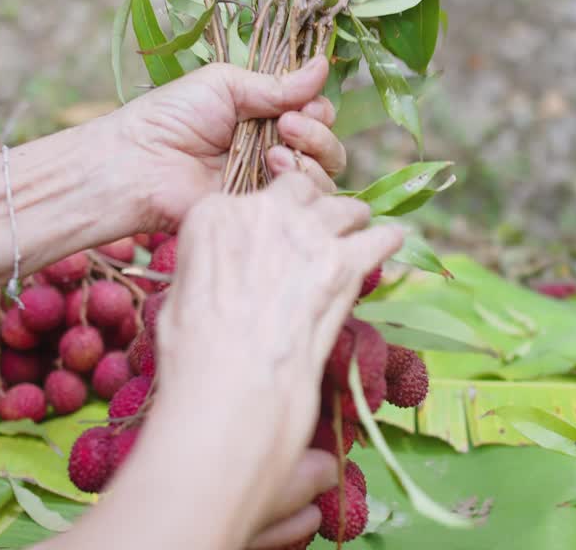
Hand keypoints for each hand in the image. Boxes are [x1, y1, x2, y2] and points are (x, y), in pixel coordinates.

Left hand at [113, 56, 346, 230]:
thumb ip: (277, 84)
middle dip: (317, 132)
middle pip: (327, 144)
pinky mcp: (266, 210)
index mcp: (264, 115)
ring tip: (276, 151)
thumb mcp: (226, 86)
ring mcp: (271, 182)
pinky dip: (300, 181)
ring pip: (324, 174)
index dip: (317, 108)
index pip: (314, 113)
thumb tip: (322, 65)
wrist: (141, 163)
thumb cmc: (172, 117)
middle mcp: (274, 148)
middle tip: (287, 125)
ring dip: (311, 156)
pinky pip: (306, 202)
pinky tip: (272, 168)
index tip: (302, 104)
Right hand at [149, 173, 401, 543]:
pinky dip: (387, 240)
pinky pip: (379, 237)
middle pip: (301, 189)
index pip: (251, 196)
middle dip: (313, 206)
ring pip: (345, 208)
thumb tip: (229, 277)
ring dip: (351, 220)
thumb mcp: (182, 299)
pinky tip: (393, 241)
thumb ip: (210, 269)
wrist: (232, 387)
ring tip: (357, 232)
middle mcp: (262, 211)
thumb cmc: (194, 356)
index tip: (277, 233)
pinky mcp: (343, 263)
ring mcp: (308, 234)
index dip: (270, 216)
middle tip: (320, 228)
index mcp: (213, 215)